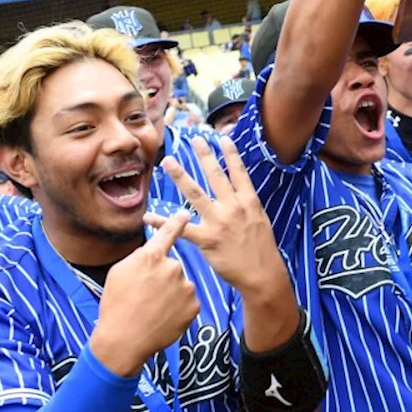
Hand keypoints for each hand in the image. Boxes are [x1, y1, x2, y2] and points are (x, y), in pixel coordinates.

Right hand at [89, 211, 196, 376]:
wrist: (124, 340)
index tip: (186, 213)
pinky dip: (178, 308)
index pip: (168, 233)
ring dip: (171, 293)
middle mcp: (172, 267)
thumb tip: (151, 253)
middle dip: (163, 277)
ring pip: (180, 284)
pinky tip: (164, 317)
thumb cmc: (116, 305)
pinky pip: (188, 301)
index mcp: (151, 257)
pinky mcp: (194, 305)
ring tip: (153, 309)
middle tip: (146, 295)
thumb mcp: (119, 273)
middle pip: (172, 266)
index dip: (177, 221)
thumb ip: (140, 257)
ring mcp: (185, 287)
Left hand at [144, 137, 285, 295]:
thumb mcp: (260, 221)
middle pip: (215, 176)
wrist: (263, 274)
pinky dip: (163, 222)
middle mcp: (234, 208)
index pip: (239, 172)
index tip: (222, 137)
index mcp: (249, 202)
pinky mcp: (207, 240)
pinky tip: (149, 216)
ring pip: (196, 194)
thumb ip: (246, 206)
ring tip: (168, 161)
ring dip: (180, 176)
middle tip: (194, 139)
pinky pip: (181, 229)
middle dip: (204, 155)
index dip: (231, 153)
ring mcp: (219, 222)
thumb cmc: (262, 249)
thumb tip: (238, 193)